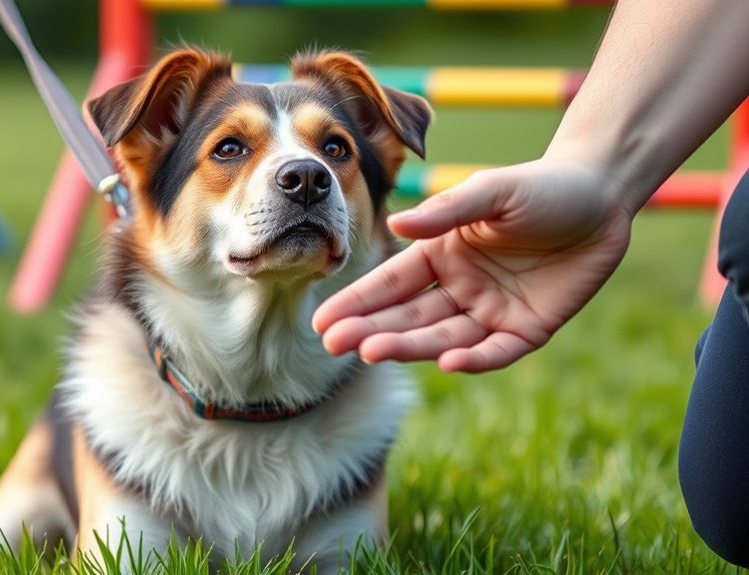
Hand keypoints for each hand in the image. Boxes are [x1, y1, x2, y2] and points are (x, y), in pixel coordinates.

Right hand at [313, 157, 635, 371]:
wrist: (603, 197)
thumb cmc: (542, 188)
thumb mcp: (490, 192)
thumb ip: (446, 210)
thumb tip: (398, 225)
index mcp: (441, 254)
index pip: (391, 284)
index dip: (357, 303)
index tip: (323, 323)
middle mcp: (459, 287)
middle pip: (408, 315)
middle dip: (371, 330)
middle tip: (336, 345)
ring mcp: (491, 310)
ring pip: (442, 336)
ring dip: (409, 346)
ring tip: (373, 352)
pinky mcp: (527, 329)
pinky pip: (495, 351)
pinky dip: (473, 359)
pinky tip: (447, 362)